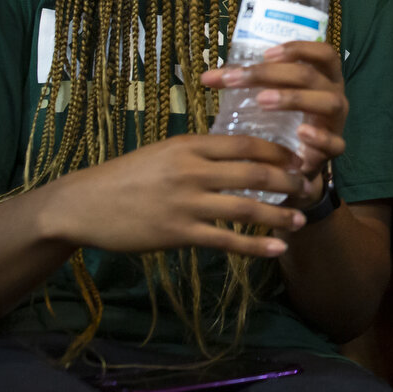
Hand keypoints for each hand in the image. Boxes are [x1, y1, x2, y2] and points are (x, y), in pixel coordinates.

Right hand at [43, 133, 306, 257]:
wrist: (82, 204)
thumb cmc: (125, 177)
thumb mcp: (163, 151)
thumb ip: (199, 152)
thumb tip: (238, 151)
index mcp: (189, 145)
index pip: (247, 143)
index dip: (280, 151)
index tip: (300, 158)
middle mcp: (192, 170)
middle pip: (254, 172)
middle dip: (289, 180)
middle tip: (310, 186)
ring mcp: (186, 202)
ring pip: (246, 206)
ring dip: (279, 214)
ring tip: (300, 219)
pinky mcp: (177, 233)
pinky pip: (226, 240)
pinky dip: (255, 245)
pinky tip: (277, 248)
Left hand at [201, 41, 348, 209]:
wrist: (298, 165)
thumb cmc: (284, 121)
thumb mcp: (268, 96)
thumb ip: (244, 86)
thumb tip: (206, 78)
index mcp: (323, 77)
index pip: (323, 53)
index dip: (298, 49)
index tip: (266, 53)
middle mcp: (335, 94)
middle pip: (312, 75)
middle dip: (275, 74)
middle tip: (242, 78)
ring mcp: (337, 122)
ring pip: (329, 102)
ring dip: (295, 98)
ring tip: (263, 101)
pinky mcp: (335, 149)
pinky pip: (336, 142)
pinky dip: (320, 136)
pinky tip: (301, 132)